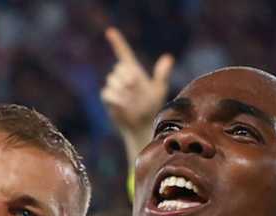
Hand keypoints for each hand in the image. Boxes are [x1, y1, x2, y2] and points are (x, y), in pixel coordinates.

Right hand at [101, 27, 172, 149]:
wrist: (144, 125)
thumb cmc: (153, 107)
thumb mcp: (159, 89)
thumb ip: (162, 74)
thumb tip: (168, 58)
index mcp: (133, 71)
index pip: (123, 53)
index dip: (117, 42)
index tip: (110, 31)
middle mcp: (122, 77)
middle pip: (119, 68)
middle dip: (127, 76)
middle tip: (135, 86)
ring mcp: (114, 87)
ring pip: (112, 80)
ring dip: (123, 88)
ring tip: (132, 98)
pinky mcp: (109, 99)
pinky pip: (108, 93)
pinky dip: (117, 98)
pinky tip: (125, 104)